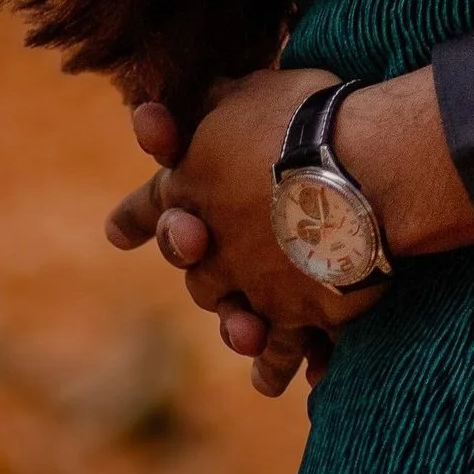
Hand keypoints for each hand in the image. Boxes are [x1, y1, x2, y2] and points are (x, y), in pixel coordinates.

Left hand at [106, 68, 378, 397]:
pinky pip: (278, 350)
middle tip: (209, 264)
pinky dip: (278, 365)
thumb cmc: (304, 116)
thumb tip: (203, 95)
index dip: (135, 217)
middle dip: (199, 266)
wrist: (356, 166)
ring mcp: (248, 283)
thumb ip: (220, 103)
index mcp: (193, 184)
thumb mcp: (252, 92)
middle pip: (193, 267)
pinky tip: (286, 381)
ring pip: (229, 314)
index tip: (117, 233)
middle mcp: (211, 241)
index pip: (153, 202)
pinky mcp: (290, 315)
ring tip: (244, 334)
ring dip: (234, 322)